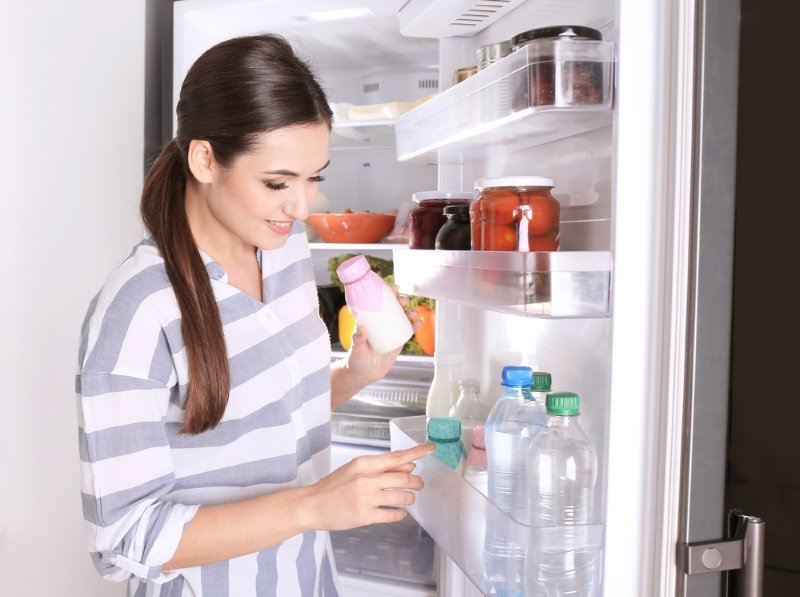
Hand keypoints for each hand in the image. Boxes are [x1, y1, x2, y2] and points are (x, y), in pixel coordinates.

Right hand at [305, 443, 435, 529]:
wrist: (312, 504)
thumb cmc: (334, 486)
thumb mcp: (356, 469)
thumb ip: (381, 466)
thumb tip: (408, 464)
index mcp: (364, 463)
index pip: (397, 456)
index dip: (418, 452)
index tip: (431, 449)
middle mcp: (366, 479)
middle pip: (404, 477)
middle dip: (417, 482)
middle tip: (419, 484)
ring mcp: (365, 498)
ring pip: (401, 497)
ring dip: (410, 498)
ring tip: (408, 499)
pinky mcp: (364, 516)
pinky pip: (392, 515)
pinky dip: (399, 514)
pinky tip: (398, 512)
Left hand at [344, 285, 420, 386]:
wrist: (364, 375)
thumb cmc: (356, 360)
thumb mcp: (356, 349)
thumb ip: (358, 339)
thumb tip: (360, 327)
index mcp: (369, 321)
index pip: (377, 302)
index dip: (386, 293)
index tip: (393, 288)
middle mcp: (380, 324)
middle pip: (392, 308)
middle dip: (400, 302)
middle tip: (404, 301)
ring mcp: (389, 332)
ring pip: (401, 318)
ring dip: (409, 312)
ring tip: (413, 313)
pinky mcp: (397, 342)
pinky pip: (406, 331)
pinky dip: (414, 326)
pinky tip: (418, 322)